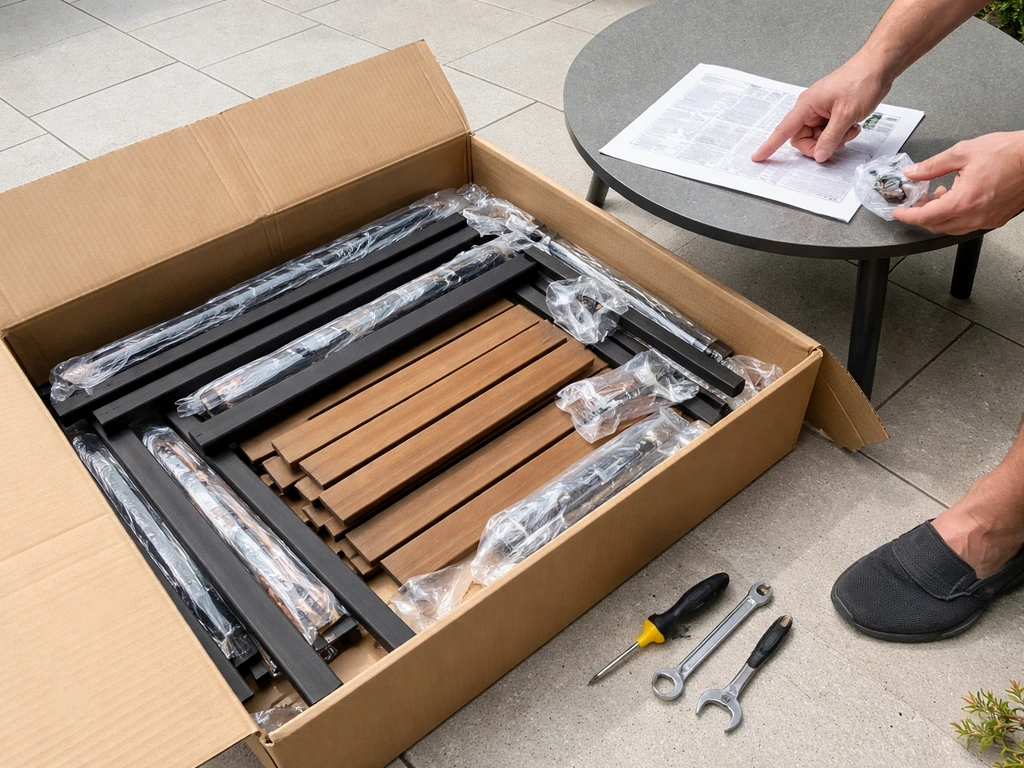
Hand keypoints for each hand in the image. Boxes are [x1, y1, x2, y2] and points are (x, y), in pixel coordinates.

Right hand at [751, 58, 890, 162]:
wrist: (878, 67)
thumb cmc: (861, 81)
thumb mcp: (845, 115)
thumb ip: (830, 138)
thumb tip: (819, 155)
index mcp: (806, 105)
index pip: (783, 129)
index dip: (769, 145)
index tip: (758, 157)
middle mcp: (810, 109)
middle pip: (802, 139)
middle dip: (819, 146)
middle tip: (836, 144)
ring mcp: (822, 111)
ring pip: (818, 138)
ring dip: (834, 140)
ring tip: (850, 130)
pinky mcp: (832, 113)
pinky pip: (829, 133)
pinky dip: (840, 134)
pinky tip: (853, 126)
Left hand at [892, 132, 1023, 234]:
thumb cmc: (1008, 153)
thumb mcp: (962, 153)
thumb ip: (932, 166)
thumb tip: (913, 172)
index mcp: (963, 201)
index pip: (925, 217)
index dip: (907, 215)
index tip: (898, 212)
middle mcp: (974, 216)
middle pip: (936, 226)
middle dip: (921, 215)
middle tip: (915, 200)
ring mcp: (986, 220)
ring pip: (951, 228)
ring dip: (938, 216)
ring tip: (936, 196)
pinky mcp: (995, 220)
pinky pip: (967, 225)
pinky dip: (955, 216)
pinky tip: (955, 199)